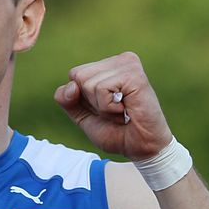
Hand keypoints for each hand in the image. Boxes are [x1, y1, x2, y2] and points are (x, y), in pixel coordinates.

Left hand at [54, 51, 171, 159]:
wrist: (142, 148)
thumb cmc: (117, 131)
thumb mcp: (83, 116)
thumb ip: (67, 100)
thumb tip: (71, 86)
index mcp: (109, 66)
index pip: (74, 75)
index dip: (83, 99)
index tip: (106, 108)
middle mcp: (120, 61)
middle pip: (78, 76)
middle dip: (91, 101)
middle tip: (115, 110)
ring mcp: (128, 65)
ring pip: (88, 83)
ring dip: (102, 107)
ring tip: (122, 110)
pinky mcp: (134, 75)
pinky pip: (101, 89)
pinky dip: (109, 108)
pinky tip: (127, 109)